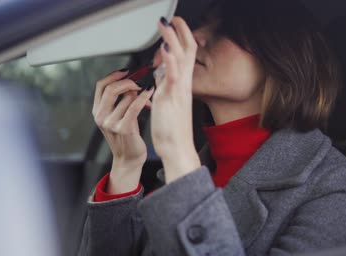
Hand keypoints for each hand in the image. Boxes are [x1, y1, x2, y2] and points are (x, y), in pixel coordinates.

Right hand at [92, 70, 153, 192]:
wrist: (129, 159)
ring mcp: (110, 124)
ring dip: (140, 94)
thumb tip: (132, 79)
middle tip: (141, 80)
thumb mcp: (119, 115)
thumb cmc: (127, 135)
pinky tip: (150, 92)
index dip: (114, 75)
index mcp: (97, 111)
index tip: (127, 71)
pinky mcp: (123, 129)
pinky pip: (134, 107)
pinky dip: (143, 97)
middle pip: (111, 88)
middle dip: (129, 81)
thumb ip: (121, 99)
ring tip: (148, 95)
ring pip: (126, 98)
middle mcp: (100, 117)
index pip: (101, 85)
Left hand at [151, 17, 200, 182]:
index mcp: (181, 85)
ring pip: (180, 59)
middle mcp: (183, 84)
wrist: (176, 148)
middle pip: (187, 51)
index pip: (185, 55)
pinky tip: (165, 49)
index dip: (181, 38)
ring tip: (165, 25)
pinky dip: (169, 61)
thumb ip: (164, 87)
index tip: (174, 24)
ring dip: (172, 40)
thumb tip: (159, 76)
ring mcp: (179, 90)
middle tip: (173, 18)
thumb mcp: (166, 101)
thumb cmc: (171, 129)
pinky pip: (174, 76)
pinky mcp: (173, 98)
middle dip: (179, 32)